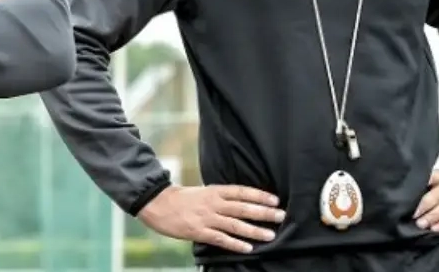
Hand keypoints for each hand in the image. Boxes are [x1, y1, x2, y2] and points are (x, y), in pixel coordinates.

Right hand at [138, 185, 284, 253]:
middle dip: (263, 212)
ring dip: (254, 230)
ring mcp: (207, 218)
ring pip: (235, 224)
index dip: (259, 195)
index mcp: (215, 191)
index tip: (275, 199)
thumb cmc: (182, 198)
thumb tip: (242, 201)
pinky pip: (220, 239)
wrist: (158, 204)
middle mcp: (213, 203)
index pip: (241, 191)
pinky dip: (235, 244)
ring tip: (270, 235)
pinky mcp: (199, 231)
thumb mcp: (204, 191)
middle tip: (280, 215)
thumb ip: (221, 197)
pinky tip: (247, 248)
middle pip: (242, 208)